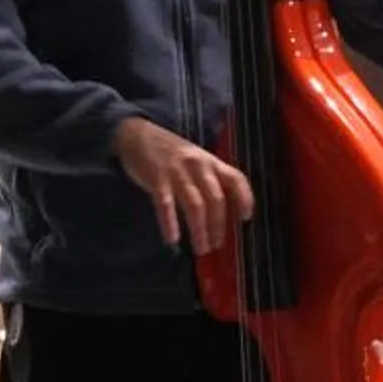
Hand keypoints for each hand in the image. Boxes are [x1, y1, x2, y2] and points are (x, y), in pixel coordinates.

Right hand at [114, 117, 252, 253]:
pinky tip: (172, 239)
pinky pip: (166, 204)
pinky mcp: (156, 178)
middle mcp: (197, 165)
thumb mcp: (196, 159)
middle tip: (217, 245)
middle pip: (215, 198)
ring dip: (200, 230)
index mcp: (210, 161)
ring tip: (201, 248)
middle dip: (218, 225)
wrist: (136, 134)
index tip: (246, 217)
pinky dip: (170, 223)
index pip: (235, 178)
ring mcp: (177, 172)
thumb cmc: (169, 152)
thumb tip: (226, 207)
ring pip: (195, 205)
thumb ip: (211, 178)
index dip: (245, 198)